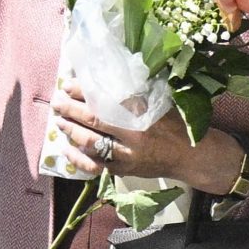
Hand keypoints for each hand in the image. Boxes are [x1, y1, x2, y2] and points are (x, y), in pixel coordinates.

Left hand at [50, 88, 247, 193]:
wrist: (191, 156)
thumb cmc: (176, 125)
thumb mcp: (161, 103)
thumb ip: (137, 95)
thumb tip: (105, 78)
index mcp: (145, 113)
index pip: (108, 98)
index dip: (85, 91)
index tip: (70, 85)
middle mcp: (135, 135)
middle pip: (96, 119)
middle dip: (72, 109)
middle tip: (58, 102)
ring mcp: (128, 155)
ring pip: (92, 143)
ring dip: (72, 131)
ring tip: (60, 121)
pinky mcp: (124, 170)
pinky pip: (95, 165)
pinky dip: (78, 158)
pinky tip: (67, 149)